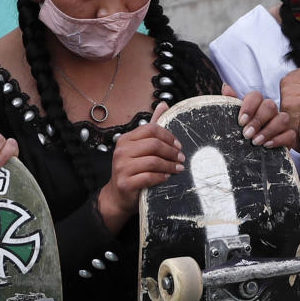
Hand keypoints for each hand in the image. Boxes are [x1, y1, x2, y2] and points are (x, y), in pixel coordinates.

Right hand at [98, 102, 183, 231]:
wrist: (118, 196)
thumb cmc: (132, 170)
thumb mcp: (139, 147)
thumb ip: (151, 128)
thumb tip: (164, 104)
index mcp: (125, 139)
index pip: (151, 129)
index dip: (168, 136)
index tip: (178, 145)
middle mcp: (121, 151)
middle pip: (153, 144)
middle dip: (171, 152)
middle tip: (181, 158)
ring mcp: (121, 167)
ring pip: (153, 161)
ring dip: (170, 165)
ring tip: (178, 169)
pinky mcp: (125, 183)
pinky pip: (149, 177)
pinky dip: (161, 177)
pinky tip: (166, 177)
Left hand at [222, 83, 295, 148]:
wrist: (252, 152)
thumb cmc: (243, 131)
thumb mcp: (234, 118)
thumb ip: (230, 103)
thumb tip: (226, 87)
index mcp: (256, 104)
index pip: (256, 96)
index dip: (249, 107)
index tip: (241, 121)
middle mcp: (270, 111)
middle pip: (270, 106)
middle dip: (258, 120)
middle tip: (247, 134)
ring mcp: (281, 122)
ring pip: (282, 118)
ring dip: (268, 130)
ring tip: (256, 141)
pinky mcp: (289, 135)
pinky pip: (290, 134)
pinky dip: (278, 139)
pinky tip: (267, 145)